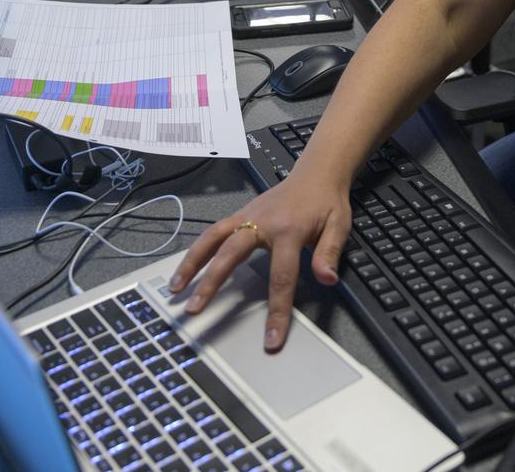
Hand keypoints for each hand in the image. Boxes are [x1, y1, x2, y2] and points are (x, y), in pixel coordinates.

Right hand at [169, 169, 351, 350]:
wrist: (316, 173)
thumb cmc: (327, 202)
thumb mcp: (338, 225)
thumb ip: (329, 252)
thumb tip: (326, 280)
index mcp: (289, 231)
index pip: (281, 276)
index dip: (277, 310)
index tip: (271, 340)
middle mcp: (262, 222)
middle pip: (231, 254)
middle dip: (212, 283)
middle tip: (195, 310)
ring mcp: (247, 216)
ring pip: (212, 238)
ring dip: (192, 263)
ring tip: (175, 289)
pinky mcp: (240, 214)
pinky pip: (214, 232)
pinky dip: (197, 250)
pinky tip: (186, 268)